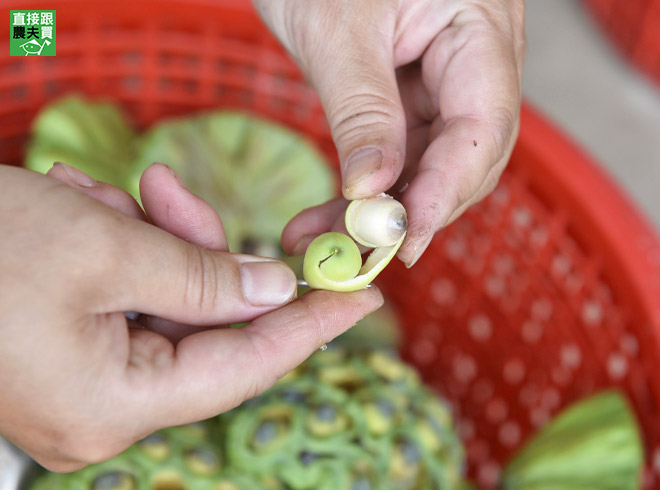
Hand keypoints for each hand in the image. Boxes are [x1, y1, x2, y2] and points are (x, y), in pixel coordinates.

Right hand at [0, 163, 381, 470]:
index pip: (248, 367)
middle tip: (171, 195)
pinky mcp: (65, 354)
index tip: (363, 293)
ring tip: (99, 198)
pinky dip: (120, 253)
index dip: (312, 326)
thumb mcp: (104, 248)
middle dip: (200, 253)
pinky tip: (84, 212)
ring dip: (149, 243)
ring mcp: (82, 386)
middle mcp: (103, 410)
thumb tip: (272, 290)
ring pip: (163, 306)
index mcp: (116, 405)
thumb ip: (202, 276)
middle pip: (203, 329)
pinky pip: (125, 302)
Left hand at [258, 0, 524, 265]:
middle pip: (466, 154)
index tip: (403, 239)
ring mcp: (445, 78)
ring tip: (324, 243)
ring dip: (380, 209)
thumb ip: (363, 111)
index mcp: (481, 25)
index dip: (446, 189)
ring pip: (429, 162)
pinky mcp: (413, 93)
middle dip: (414, 209)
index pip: (483, 124)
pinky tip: (325, 216)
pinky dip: (365, 186)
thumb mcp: (336, 30)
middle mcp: (477, 58)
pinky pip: (401, 151)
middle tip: (360, 252)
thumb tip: (374, 193)